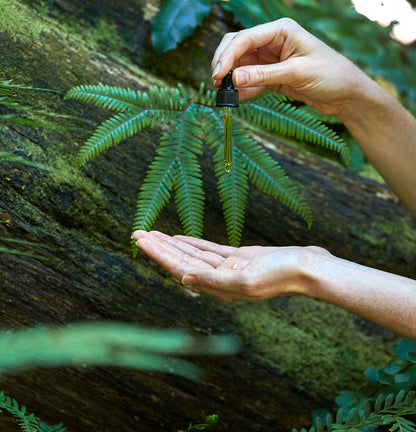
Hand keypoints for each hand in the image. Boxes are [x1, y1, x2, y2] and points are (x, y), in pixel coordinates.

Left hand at [132, 230, 328, 302]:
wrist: (307, 267)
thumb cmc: (280, 275)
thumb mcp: (245, 280)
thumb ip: (214, 281)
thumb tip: (183, 279)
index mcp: (218, 288)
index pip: (180, 268)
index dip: (159, 254)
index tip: (141, 240)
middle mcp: (219, 280)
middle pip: (182, 260)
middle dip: (159, 247)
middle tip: (137, 233)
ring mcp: (228, 268)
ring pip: (193, 254)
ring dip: (172, 243)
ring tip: (152, 233)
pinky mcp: (238, 258)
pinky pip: (209, 249)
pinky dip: (193, 242)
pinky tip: (180, 237)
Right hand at [212, 18, 370, 116]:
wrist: (346, 94)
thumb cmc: (330, 74)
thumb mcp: (296, 73)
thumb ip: (264, 75)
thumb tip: (234, 78)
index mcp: (281, 30)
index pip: (245, 38)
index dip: (227, 55)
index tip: (217, 74)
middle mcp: (273, 42)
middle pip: (238, 47)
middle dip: (224, 63)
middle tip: (216, 82)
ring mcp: (271, 60)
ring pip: (241, 64)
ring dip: (230, 78)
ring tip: (222, 93)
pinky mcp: (272, 76)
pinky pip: (250, 81)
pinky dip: (242, 89)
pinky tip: (236, 98)